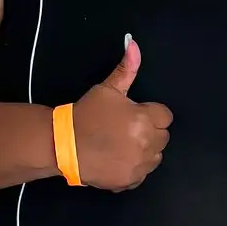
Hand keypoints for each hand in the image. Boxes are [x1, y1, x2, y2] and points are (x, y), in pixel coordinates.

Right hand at [72, 38, 172, 190]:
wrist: (62, 144)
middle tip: (125, 130)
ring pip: (156, 157)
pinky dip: (134, 168)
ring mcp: (139, 164)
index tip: (134, 115)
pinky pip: (142, 174)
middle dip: (149, 132)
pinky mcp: (130, 180)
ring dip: (145, 151)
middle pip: (163, 136)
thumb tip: (134, 45)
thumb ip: (126, 69)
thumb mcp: (106, 89)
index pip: (165, 116)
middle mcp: (146, 143)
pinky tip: (118, 160)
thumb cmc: (86, 114)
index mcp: (144, 119)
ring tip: (121, 145)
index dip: (150, 114)